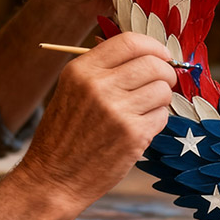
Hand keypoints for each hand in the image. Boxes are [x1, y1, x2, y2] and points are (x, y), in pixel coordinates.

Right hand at [17, 32, 176, 208]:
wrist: (54, 177)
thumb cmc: (64, 133)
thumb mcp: (70, 90)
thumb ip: (101, 69)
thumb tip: (142, 51)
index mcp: (81, 70)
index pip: (130, 42)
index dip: (153, 46)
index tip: (161, 56)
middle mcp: (98, 85)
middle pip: (153, 64)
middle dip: (165, 73)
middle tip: (161, 84)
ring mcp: (117, 110)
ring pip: (163, 89)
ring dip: (161, 99)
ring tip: (144, 110)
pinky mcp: (133, 134)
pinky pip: (163, 116)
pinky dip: (156, 121)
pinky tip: (138, 129)